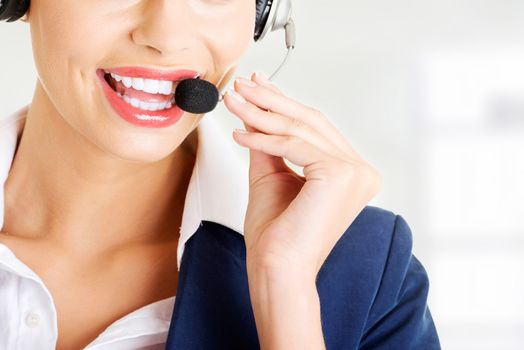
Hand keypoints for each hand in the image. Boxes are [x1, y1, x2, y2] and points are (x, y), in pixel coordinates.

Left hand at [224, 72, 382, 279]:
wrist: (277, 269)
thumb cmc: (276, 234)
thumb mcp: (271, 175)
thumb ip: (269, 142)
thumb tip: (257, 109)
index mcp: (351, 173)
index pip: (315, 128)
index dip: (285, 103)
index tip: (258, 86)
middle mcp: (361, 171)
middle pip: (310, 121)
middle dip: (271, 99)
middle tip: (243, 84)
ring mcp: (356, 172)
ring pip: (300, 128)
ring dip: (261, 112)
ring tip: (233, 101)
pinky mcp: (342, 174)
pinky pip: (294, 144)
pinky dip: (263, 136)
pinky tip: (239, 133)